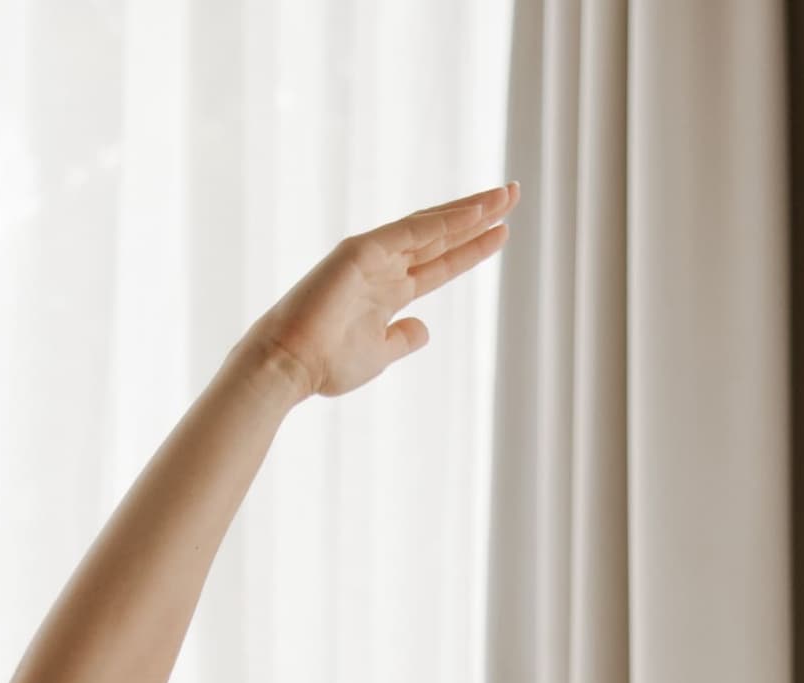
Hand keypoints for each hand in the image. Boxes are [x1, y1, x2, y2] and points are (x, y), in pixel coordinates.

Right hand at [241, 183, 516, 400]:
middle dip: (478, 216)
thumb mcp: (379, 353)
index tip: (503, 231)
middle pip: (441, 235)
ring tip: (505, 196)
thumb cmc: (326, 364)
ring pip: (430, 226)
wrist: (289, 366)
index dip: (472, 247)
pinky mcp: (360, 251)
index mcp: (390, 290)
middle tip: (513, 195)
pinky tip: (473, 213)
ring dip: (468, 211)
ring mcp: (372, 256)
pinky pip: (410, 232)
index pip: (441, 262)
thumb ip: (402, 338)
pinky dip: (443, 222)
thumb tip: (423, 329)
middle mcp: (384, 267)